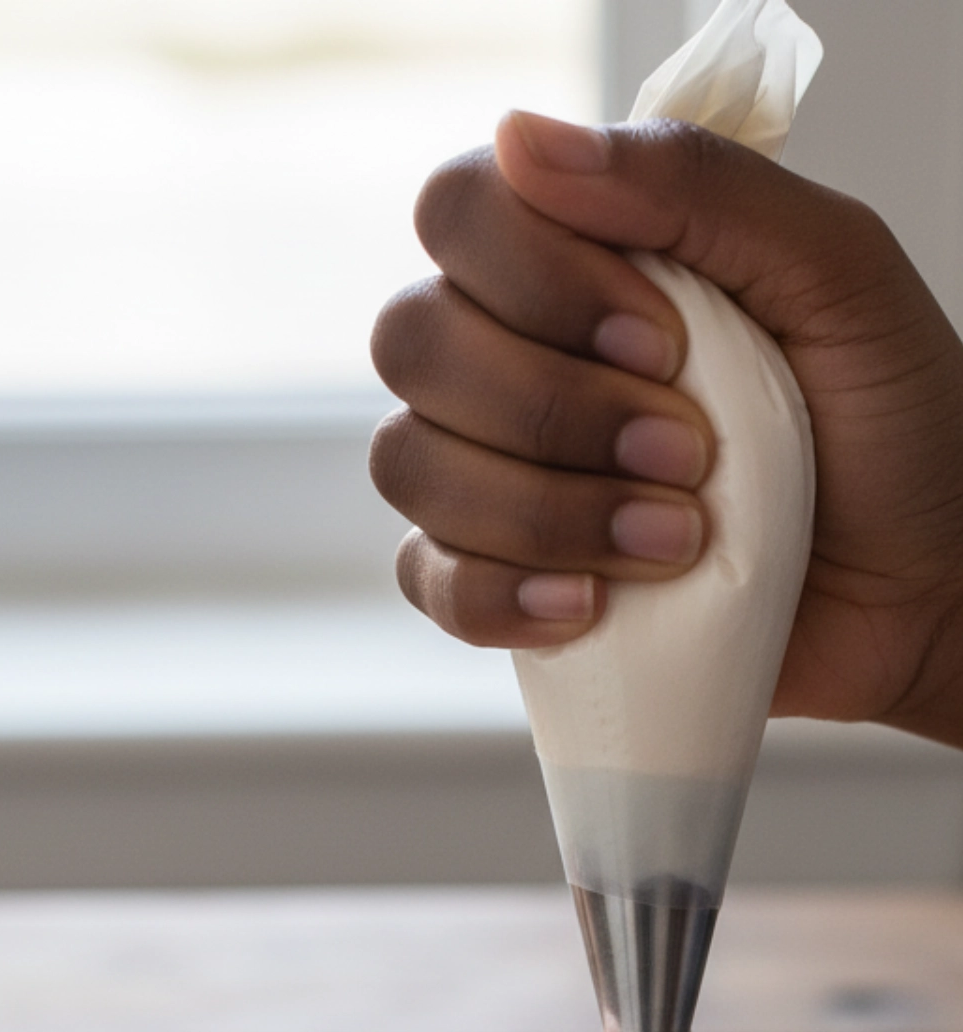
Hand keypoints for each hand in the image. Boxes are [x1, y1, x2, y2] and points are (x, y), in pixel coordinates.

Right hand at [370, 112, 962, 747]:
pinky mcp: (506, 582)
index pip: (461, 211)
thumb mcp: (836, 272)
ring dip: (543, 509)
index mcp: (588, 256)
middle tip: (686, 452)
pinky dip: (500, 594)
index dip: (539, 279)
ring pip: (411, 463)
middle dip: (552, 408)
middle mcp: (521, 351)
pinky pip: (430, 581)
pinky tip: (591, 604)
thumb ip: (699, 186)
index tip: (663, 341)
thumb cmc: (896, 427)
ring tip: (673, 542)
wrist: (926, 588)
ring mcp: (501, 473)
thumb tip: (524, 137)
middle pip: (414, 341)